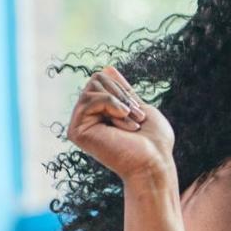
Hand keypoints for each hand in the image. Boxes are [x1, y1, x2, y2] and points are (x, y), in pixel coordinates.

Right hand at [66, 66, 174, 181]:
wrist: (154, 162)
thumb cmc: (153, 141)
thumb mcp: (138, 107)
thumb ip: (121, 91)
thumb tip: (106, 68)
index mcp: (99, 112)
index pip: (102, 79)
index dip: (123, 91)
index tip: (138, 113)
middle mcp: (86, 117)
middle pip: (96, 79)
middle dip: (122, 95)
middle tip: (136, 119)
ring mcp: (79, 124)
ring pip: (93, 86)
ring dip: (120, 103)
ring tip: (131, 124)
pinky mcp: (76, 131)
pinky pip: (90, 99)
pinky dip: (112, 107)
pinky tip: (122, 126)